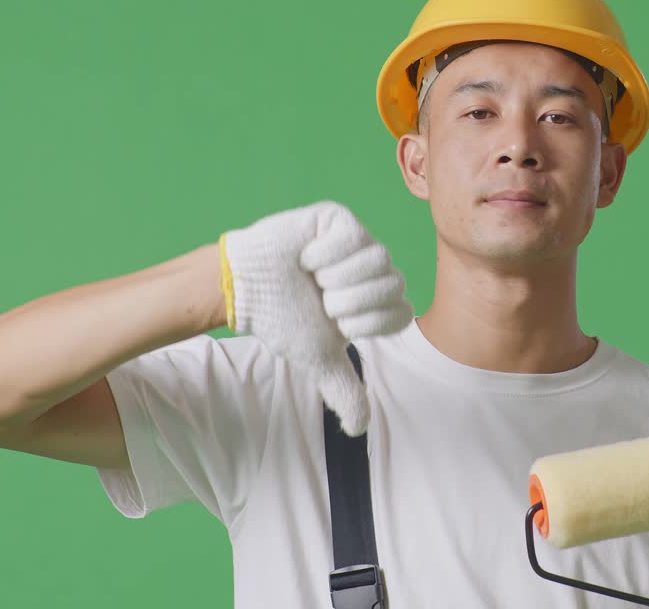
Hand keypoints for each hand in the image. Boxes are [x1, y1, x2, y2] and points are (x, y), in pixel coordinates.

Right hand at [220, 200, 412, 435]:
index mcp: (378, 300)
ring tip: (313, 277)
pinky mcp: (339, 219)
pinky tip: (305, 257)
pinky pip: (353, 237)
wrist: (247, 290)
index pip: (402, 312)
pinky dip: (323, 254)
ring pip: (377, 259)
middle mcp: (375, 269)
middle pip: (393, 284)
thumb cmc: (283, 319)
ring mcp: (359, 242)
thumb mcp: (318, 358)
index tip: (337, 323)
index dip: (367, 322)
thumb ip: (343, 390)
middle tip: (321, 299)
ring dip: (335, 277)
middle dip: (349, 301)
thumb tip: (359, 429)